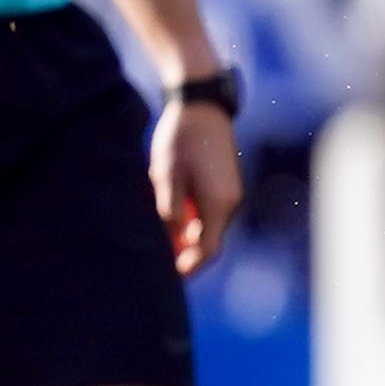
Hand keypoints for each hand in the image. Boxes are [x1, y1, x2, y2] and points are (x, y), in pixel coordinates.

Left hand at [152, 94, 242, 275]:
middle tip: (153, 258)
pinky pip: (207, 211)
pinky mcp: (225, 184)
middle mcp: (230, 202)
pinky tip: (166, 205)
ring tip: (155, 223)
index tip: (166, 280)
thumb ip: (168, 213)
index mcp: (219, 204)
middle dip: (182, 252)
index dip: (187, 268)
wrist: (201, 106)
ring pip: (206, 226)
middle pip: (207, 241)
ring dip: (182, 232)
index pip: (207, 251)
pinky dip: (188, 217)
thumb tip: (168, 243)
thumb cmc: (180, 139)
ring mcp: (231, 193)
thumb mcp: (165, 176)